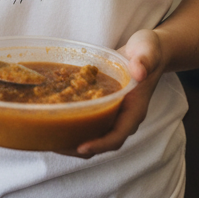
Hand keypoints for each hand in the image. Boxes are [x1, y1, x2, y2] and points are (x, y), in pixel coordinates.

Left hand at [59, 29, 165, 158]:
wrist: (146, 51)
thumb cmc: (148, 51)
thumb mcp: (148, 50)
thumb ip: (144, 61)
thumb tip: (139, 72)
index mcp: (134, 110)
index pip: (117, 136)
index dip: (100, 144)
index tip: (81, 146)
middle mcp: (123, 117)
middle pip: (101, 141)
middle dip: (78, 147)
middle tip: (55, 145)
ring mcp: (114, 113)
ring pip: (93, 134)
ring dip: (73, 138)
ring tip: (50, 137)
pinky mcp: (105, 106)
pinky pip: (89, 120)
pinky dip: (73, 121)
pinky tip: (55, 116)